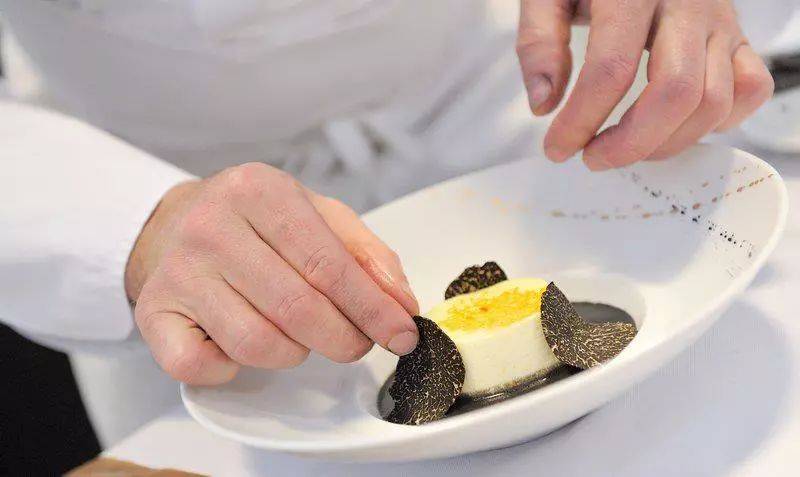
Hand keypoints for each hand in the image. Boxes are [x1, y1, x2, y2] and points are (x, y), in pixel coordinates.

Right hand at [125, 163, 418, 384]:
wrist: (174, 223)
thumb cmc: (256, 222)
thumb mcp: (317, 214)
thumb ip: (366, 254)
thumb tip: (400, 303)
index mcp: (258, 191)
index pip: (328, 264)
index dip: (372, 309)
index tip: (402, 335)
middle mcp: (211, 227)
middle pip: (296, 309)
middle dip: (344, 339)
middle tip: (358, 344)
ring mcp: (177, 272)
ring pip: (256, 343)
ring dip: (293, 352)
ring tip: (297, 333)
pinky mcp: (153, 313)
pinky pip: (200, 366)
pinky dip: (231, 369)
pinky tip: (240, 345)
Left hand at [517, 0, 773, 169]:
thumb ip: (538, 42)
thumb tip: (544, 106)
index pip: (611, 70)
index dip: (580, 121)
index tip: (557, 149)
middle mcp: (686, 4)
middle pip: (675, 93)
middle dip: (630, 143)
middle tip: (593, 157)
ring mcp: (719, 21)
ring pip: (714, 101)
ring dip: (666, 142)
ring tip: (625, 146)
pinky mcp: (737, 35)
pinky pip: (751, 88)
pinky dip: (719, 122)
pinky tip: (675, 127)